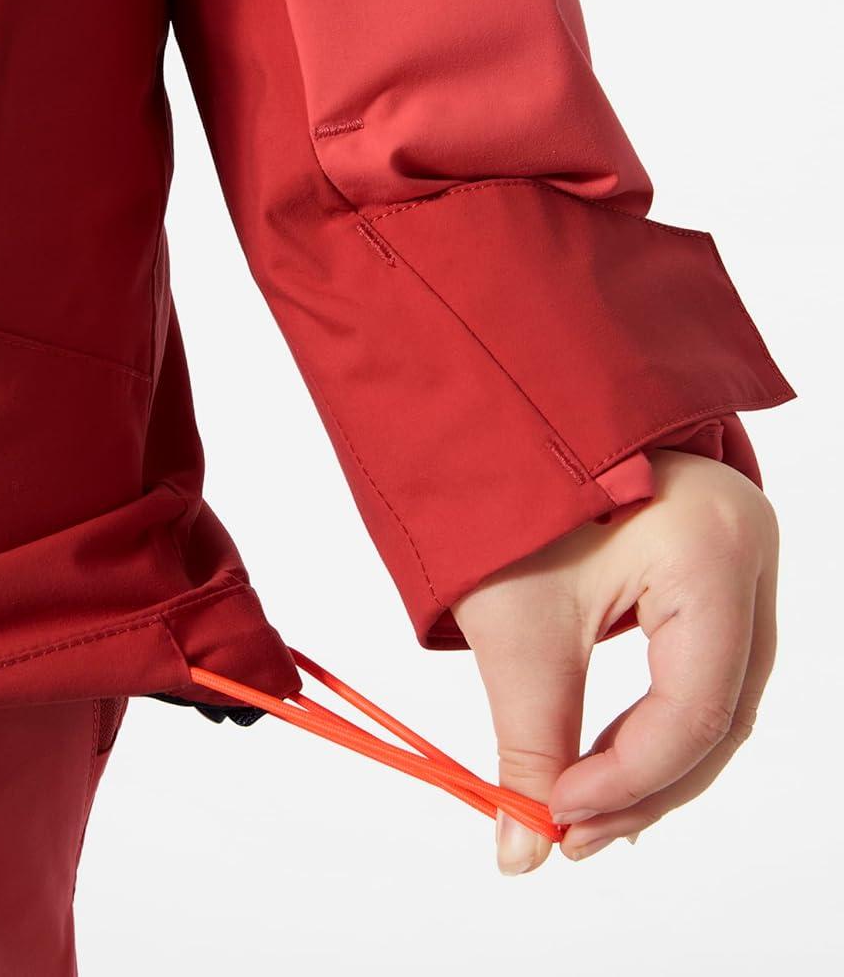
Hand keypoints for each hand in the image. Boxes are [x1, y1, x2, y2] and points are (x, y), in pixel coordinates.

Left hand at [451, 449, 779, 872]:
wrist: (499, 394)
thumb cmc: (506, 482)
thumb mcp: (519, 620)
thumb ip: (530, 740)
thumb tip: (522, 855)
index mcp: (714, 546)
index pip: (697, 705)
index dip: (631, 779)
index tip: (557, 819)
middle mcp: (750, 545)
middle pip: (722, 707)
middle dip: (645, 783)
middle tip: (569, 834)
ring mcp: (742, 547)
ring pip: (721, 692)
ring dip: (652, 760)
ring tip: (579, 809)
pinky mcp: (716, 556)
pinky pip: (708, 659)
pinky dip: (657, 715)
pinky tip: (605, 755)